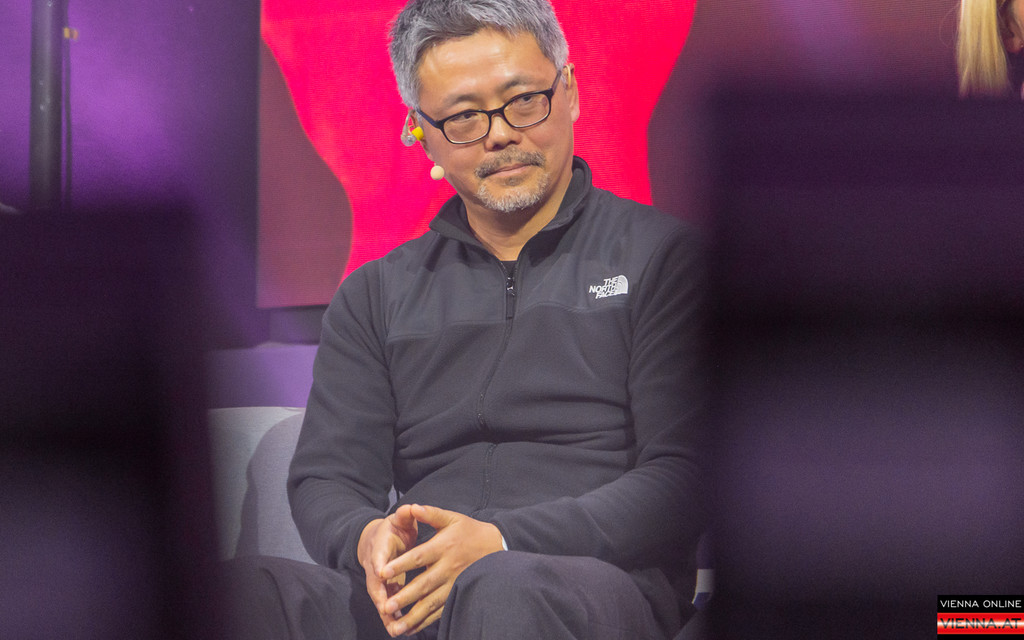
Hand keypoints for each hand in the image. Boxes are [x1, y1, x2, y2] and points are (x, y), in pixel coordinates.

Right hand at [357, 506, 419, 631]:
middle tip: (386, 610)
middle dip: (381, 597)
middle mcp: (376, 567)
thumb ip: (405, 515)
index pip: (378, 556)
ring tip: (395, 630)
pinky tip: (402, 631)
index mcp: (380, 547)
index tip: (382, 573)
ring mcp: (379, 581)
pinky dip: (393, 618)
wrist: (378, 540)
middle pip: (375, 584)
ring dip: (387, 614)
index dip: (380, 564)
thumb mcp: (399, 519)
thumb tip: (410, 508)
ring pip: (381, 599)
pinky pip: (388, 605)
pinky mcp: (385, 590)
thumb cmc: (393, 528)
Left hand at [378, 504, 503, 635]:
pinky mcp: (458, 594)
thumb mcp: (452, 518)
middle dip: (404, 597)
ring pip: (431, 603)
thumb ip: (431, 514)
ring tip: (395, 627)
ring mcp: (454, 584)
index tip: (382, 572)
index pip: (419, 557)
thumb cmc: (469, 531)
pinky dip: (425, 621)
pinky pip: (440, 611)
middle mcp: (448, 567)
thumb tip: (412, 507)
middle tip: (386, 607)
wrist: (496, 545)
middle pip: (423, 584)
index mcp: (444, 546)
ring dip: (413, 616)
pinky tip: (411, 629)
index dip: (401, 564)